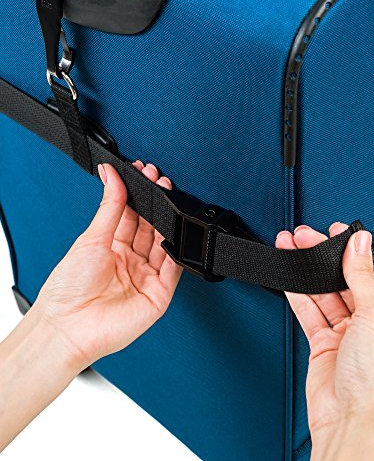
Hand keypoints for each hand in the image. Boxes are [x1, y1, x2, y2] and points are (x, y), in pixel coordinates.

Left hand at [31, 161, 182, 368]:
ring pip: (165, 244)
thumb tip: (111, 175)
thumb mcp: (91, 238)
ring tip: (169, 200)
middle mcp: (131, 261)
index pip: (132, 216)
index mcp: (112, 248)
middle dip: (157, 204)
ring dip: (169, 222)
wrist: (67, 327)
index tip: (145, 174)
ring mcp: (146, 277)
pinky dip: (177, 252)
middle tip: (160, 181)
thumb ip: (109, 206)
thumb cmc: (68, 289)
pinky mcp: (159, 294)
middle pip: (151, 227)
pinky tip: (175, 233)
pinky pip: (174, 269)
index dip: (140, 195)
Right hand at [276, 223, 373, 460]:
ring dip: (307, 270)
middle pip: (345, 278)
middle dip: (324, 256)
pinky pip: (309, 310)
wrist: (352, 419)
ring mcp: (347, 332)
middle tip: (304, 236)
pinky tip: (289, 275)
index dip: (354, 249)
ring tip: (290, 247)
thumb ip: (363, 275)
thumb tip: (360, 242)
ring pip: (324, 292)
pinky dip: (298, 292)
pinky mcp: (324, 343)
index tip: (335, 231)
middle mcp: (373, 321)